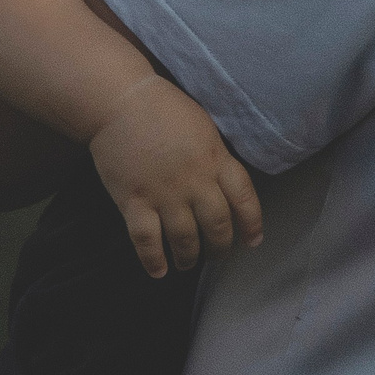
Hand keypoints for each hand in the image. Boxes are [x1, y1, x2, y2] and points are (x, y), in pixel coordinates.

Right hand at [87, 76, 263, 277]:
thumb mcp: (204, 128)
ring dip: (189, 257)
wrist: (121, 102)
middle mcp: (195, 181)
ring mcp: (164, 194)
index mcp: (216, 159)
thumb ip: (217, 157)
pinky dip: (153, 260)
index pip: (244, 198)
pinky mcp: (134, 201)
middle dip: (220, 247)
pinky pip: (146, 241)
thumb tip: (226, 184)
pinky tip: (159, 271)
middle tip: (217, 255)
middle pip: (217, 226)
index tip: (253, 241)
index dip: (252, 223)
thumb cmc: (165, 109)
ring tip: (188, 263)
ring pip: (185, 239)